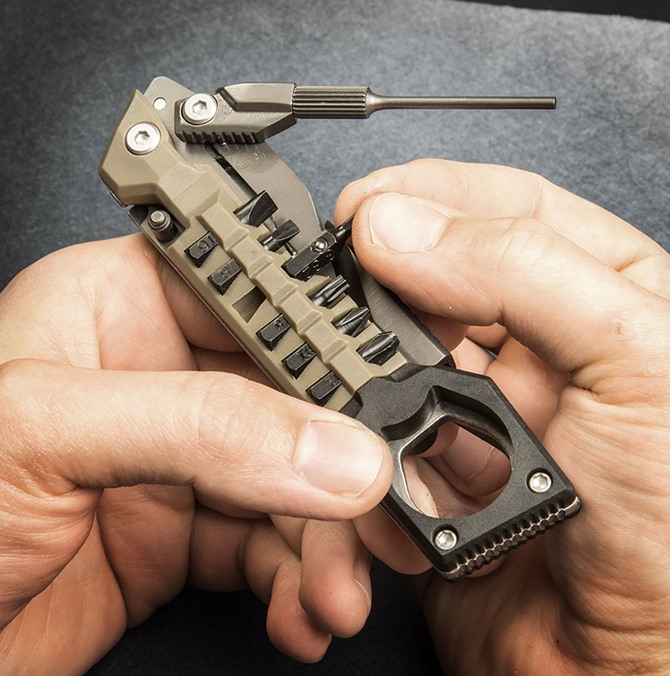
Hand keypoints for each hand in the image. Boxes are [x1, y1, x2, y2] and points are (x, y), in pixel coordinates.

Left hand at [0, 235, 391, 672]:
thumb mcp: (49, 434)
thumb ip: (201, 429)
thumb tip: (332, 448)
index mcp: (119, 305)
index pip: (256, 294)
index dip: (325, 335)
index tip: (384, 391)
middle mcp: (157, 374)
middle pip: (289, 398)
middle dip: (337, 462)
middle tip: (375, 515)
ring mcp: (174, 457)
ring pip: (290, 481)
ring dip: (324, 542)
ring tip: (333, 592)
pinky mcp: (178, 532)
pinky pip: (267, 546)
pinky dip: (295, 582)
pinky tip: (300, 611)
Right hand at [336, 161, 669, 674]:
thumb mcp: (641, 364)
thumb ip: (521, 273)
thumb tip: (402, 226)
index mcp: (603, 299)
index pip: (506, 210)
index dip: (431, 198)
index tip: (363, 207)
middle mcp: (538, 353)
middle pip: (433, 287)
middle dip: (379, 296)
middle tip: (336, 301)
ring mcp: (481, 417)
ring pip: (391, 371)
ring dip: (369, 396)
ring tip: (374, 416)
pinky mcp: (436, 481)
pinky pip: (376, 451)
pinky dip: (373, 471)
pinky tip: (406, 500)